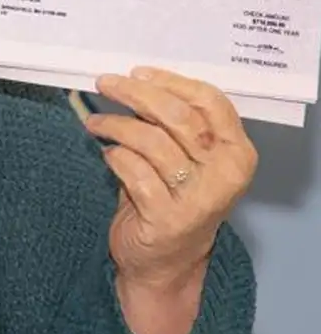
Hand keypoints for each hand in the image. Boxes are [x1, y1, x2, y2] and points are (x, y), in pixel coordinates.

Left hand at [86, 67, 258, 290]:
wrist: (165, 261)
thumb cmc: (172, 197)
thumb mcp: (186, 157)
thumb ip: (173, 123)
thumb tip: (134, 79)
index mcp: (237, 152)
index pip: (211, 101)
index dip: (171, 81)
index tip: (138, 72)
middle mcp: (225, 175)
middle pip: (178, 116)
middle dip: (135, 93)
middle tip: (105, 83)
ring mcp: (199, 198)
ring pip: (150, 141)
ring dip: (115, 125)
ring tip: (95, 123)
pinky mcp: (168, 218)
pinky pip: (133, 171)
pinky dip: (115, 157)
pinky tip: (108, 155)